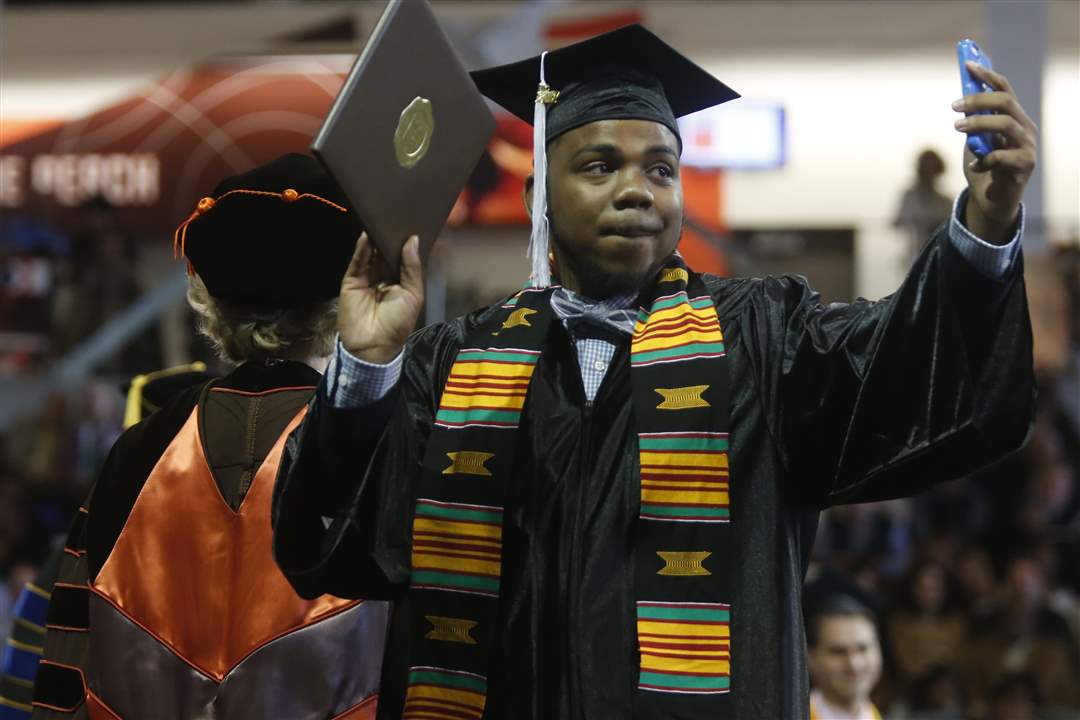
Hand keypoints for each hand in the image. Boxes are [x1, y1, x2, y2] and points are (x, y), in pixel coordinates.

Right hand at [339, 233, 423, 363]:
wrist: (373, 345)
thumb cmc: (398, 322)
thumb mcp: (413, 294)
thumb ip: (412, 267)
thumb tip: (412, 240)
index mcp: (401, 279)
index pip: (402, 255)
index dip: (406, 241)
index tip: (413, 222)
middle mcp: (384, 275)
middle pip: (386, 250)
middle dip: (391, 236)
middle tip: (397, 215)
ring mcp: (367, 276)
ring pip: (372, 252)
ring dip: (376, 237)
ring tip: (382, 220)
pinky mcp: (352, 279)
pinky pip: (358, 260)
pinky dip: (362, 248)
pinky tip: (367, 235)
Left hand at [954, 62, 1037, 244]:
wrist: (993, 201)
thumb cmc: (984, 168)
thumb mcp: (975, 141)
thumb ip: (972, 123)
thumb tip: (960, 101)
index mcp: (1014, 118)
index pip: (1005, 90)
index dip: (987, 76)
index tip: (967, 65)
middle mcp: (1025, 128)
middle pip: (1006, 102)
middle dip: (979, 100)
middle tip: (954, 106)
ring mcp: (1027, 146)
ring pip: (1007, 124)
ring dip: (979, 124)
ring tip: (957, 128)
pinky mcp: (1024, 166)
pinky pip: (1002, 156)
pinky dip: (983, 159)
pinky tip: (974, 165)